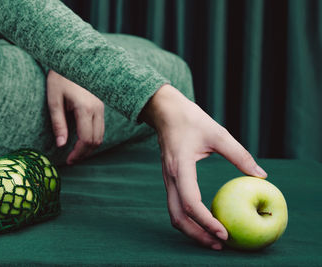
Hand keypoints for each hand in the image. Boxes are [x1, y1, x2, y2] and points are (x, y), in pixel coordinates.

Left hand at [46, 70, 104, 164]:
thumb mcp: (54, 101)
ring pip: (101, 135)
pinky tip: (80, 138)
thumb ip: (58, 124)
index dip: (78, 153)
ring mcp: (101, 107)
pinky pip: (100, 127)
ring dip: (89, 146)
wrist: (71, 59)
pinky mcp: (101, 105)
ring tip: (75, 151)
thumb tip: (61, 145)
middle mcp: (97, 109)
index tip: (68, 160)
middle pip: (96, 140)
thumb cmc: (59, 78)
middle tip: (71, 159)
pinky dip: (92, 136)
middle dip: (84, 153)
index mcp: (85, 108)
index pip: (86, 139)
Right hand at [140, 84, 266, 249]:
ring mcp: (168, 180)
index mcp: (181, 167)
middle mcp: (171, 177)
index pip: (191, 203)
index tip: (225, 233)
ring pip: (174, 214)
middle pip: (178, 217)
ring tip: (213, 238)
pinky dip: (188, 219)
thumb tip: (262, 176)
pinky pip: (176, 205)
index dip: (207, 221)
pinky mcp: (170, 180)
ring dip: (191, 230)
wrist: (165, 112)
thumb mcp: (218, 134)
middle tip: (220, 245)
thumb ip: (239, 155)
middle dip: (197, 235)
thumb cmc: (191, 120)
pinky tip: (205, 221)